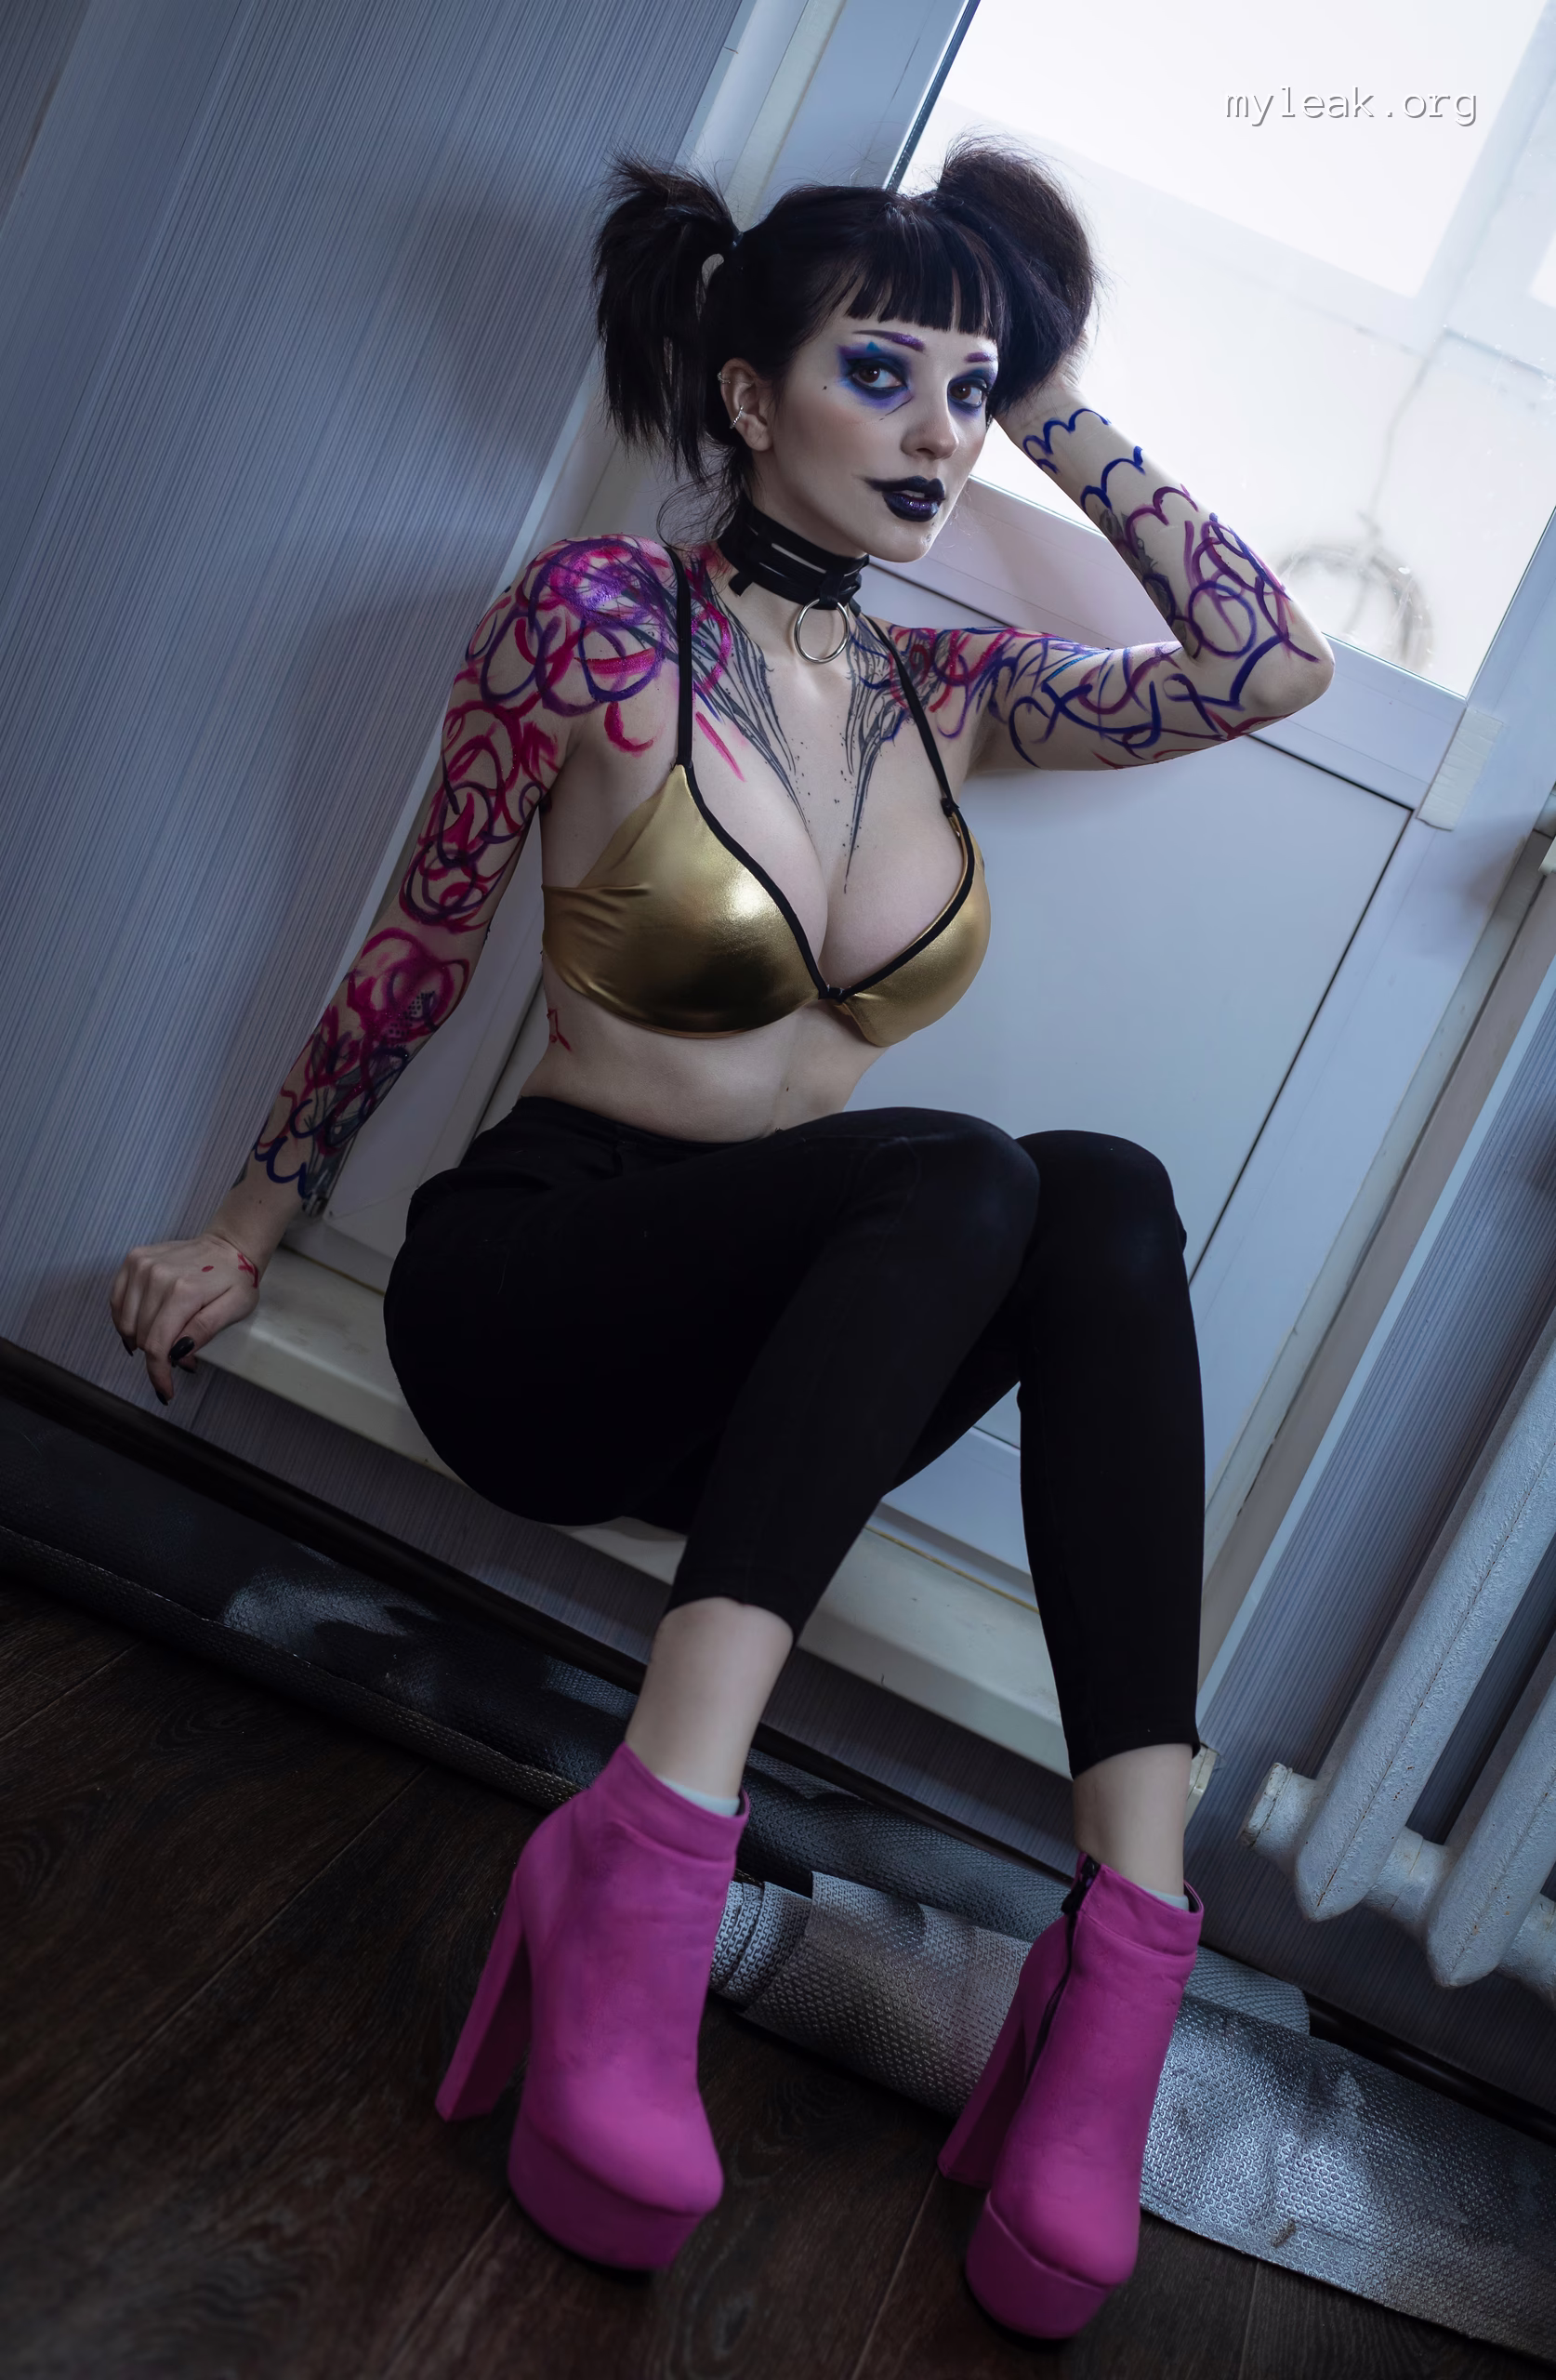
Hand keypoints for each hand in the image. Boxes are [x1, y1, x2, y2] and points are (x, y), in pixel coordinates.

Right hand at [110, 1232, 261, 1405]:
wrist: (229, 1245)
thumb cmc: (235, 1280)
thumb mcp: (235, 1309)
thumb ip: (205, 1330)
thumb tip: (177, 1353)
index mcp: (184, 1290)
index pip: (158, 1345)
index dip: (158, 1374)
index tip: (165, 1390)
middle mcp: (156, 1276)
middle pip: (141, 1337)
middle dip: (159, 1354)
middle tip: (181, 1353)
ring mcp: (141, 1265)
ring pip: (126, 1323)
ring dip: (142, 1338)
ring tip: (166, 1335)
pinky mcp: (133, 1259)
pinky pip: (117, 1301)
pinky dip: (126, 1319)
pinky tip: (144, 1324)